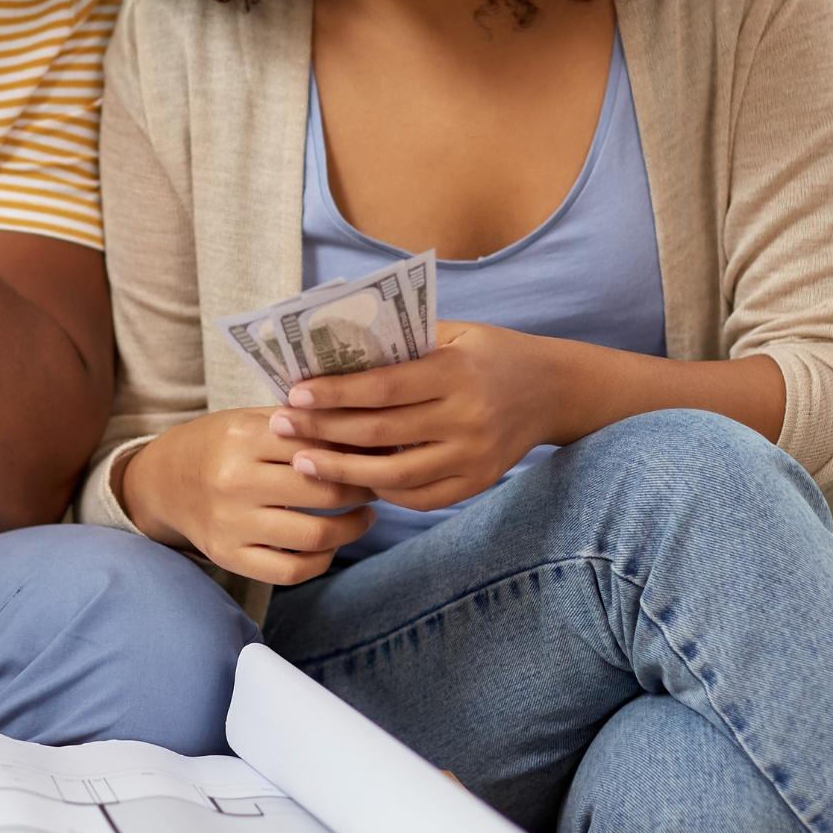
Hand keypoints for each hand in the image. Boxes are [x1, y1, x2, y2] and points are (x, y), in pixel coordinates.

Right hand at [116, 408, 377, 585]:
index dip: (359, 450)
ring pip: (315, 535)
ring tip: (364, 515)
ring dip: (353, 528)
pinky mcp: (229, 557)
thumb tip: (367, 430)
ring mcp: (232, 524)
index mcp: (243, 438)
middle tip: (378, 483)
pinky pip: (290, 570)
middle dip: (363, 488)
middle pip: (324, 491)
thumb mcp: (249, 420)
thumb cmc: (217, 445)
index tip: (380, 451)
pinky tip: (331, 545)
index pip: (319, 445)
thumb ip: (300, 424)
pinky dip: (321, 560)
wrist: (162, 482)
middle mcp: (235, 482)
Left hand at [271, 321, 582, 510]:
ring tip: (303, 461)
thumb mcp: (455, 333)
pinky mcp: (477, 483)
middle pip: (380, 432)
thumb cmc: (492, 353)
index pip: (383, 387)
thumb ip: (402, 344)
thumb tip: (335, 351)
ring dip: (341, 471)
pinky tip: (353, 479)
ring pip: (393, 475)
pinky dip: (381, 491)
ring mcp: (473, 457)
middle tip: (280, 426)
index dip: (335, 394)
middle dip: (322, 430)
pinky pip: (419, 498)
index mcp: (456, 372)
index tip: (294, 394)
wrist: (553, 390)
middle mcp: (466, 418)